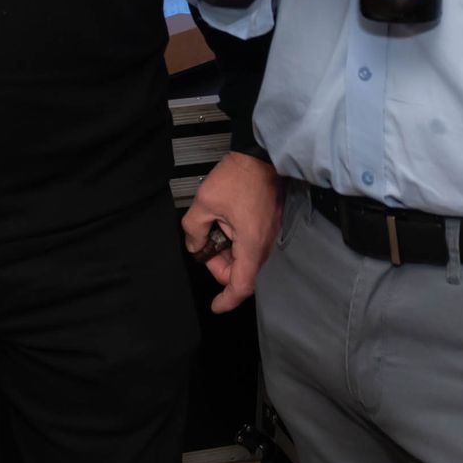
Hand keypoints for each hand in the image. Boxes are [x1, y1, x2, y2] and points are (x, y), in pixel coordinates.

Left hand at [182, 152, 281, 312]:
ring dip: (226, 252)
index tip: (215, 306)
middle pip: (241, 273)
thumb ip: (194, 229)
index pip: (241, 285)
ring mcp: (268, 236)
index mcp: (251, 244)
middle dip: (219, 266)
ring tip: (213, 228)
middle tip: (203, 245)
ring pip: (245, 259)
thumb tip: (195, 246)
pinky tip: (224, 224)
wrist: (259, 156)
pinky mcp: (268, 226)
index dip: (227, 300)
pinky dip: (235, 243)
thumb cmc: (237, 177)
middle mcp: (264, 245)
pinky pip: (250, 245)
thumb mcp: (205, 202)